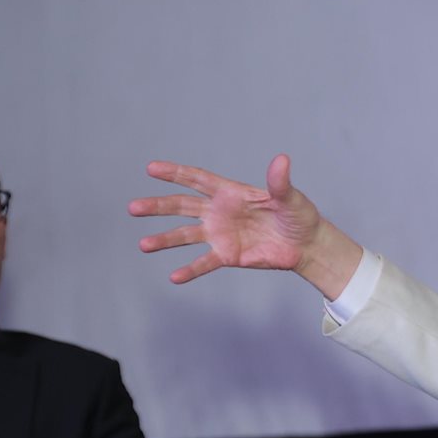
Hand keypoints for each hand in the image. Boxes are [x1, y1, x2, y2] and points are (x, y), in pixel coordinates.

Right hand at [128, 155, 363, 298]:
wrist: (304, 245)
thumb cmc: (298, 215)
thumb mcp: (290, 197)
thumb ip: (280, 182)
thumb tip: (281, 160)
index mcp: (230, 192)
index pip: (197, 179)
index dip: (174, 173)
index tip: (151, 168)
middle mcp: (219, 212)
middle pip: (182, 206)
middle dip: (158, 206)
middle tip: (133, 208)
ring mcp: (220, 234)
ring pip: (185, 235)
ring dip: (164, 239)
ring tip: (143, 245)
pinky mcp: (227, 255)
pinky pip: (204, 263)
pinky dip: (190, 270)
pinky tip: (174, 277)